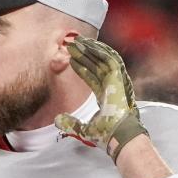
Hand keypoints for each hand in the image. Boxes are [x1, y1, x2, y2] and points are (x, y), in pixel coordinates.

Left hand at [56, 36, 147, 161]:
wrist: (118, 135)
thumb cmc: (107, 135)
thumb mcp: (84, 129)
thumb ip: (72, 123)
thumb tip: (57, 120)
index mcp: (107, 97)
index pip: (93, 78)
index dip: (82, 69)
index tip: (71, 60)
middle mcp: (113, 87)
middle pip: (97, 66)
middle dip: (84, 56)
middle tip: (71, 46)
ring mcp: (117, 82)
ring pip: (103, 60)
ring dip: (91, 50)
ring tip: (77, 42)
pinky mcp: (120, 78)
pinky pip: (110, 60)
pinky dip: (100, 51)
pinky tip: (89, 44)